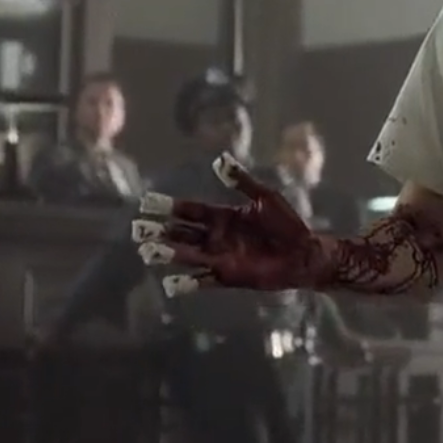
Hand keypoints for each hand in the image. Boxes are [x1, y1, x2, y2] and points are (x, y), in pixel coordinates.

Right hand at [131, 153, 327, 295]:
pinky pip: (202, 281)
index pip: (189, 210)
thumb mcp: (265, 197)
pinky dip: (186, 283)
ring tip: (148, 251)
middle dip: (159, 231)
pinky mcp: (227, 277)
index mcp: (221, 216)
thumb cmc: (287, 223)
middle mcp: (215, 237)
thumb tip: (220, 159)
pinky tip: (170, 283)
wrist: (303, 252)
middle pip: (180, 233)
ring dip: (168, 254)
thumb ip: (242, 181)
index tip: (146, 202)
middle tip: (138, 228)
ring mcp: (219, 258)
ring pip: (186, 255)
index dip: (168, 207)